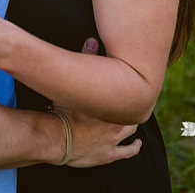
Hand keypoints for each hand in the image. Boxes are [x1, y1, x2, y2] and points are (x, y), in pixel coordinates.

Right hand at [46, 38, 140, 167]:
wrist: (57, 137)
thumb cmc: (65, 110)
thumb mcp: (76, 84)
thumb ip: (85, 58)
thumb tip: (92, 40)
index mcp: (114, 104)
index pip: (130, 94)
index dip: (132, 91)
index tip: (134, 86)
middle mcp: (118, 121)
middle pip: (133, 113)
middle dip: (132, 108)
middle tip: (132, 104)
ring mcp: (114, 140)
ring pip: (131, 131)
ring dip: (133, 126)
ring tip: (135, 121)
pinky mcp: (108, 155)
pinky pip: (126, 152)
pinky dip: (133, 148)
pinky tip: (137, 145)